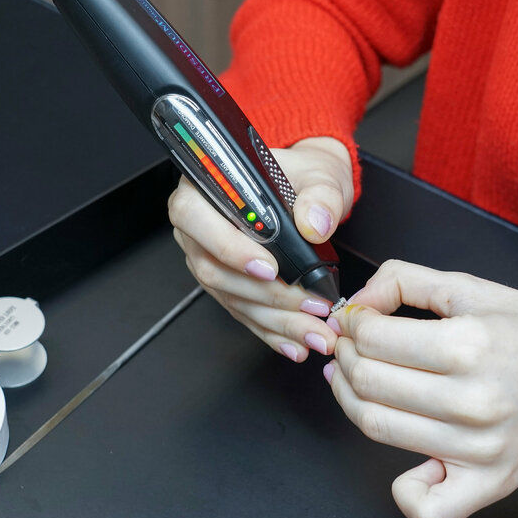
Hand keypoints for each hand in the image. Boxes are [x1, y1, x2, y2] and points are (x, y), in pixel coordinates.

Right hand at [168, 136, 353, 361]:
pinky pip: (243, 313)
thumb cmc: (303, 176)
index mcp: (205, 187)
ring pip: (232, 298)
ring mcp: (209, 259)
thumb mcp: (318, 174)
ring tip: (312, 333)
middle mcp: (198, 226)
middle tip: (308, 306)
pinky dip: (271, 331)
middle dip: (266, 295)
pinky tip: (294, 343)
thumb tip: (314, 224)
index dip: (229, 248)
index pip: (197, 218)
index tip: (270, 269)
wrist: (308, 191)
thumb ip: (320, 195)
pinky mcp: (227, 285)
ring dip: (274, 320)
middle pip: (216, 270)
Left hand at [324, 260, 517, 517]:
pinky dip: (406, 491)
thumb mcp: (477, 289)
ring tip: (357, 384)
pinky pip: (427, 508)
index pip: (373, 338)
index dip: (351, 327)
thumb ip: (408, 282)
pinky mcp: (487, 485)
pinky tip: (410, 461)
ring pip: (379, 429)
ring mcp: (477, 450)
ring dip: (351, 402)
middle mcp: (471, 400)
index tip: (354, 323)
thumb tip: (357, 303)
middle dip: (344, 359)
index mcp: (469, 345)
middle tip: (348, 350)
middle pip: (368, 383)